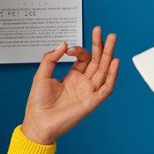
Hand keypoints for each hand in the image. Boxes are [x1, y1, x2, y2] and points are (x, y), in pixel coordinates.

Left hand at [21, 26, 118, 144]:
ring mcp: (88, 92)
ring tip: (112, 39)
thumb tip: (64, 43)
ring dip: (109, 54)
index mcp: (72, 77)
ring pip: (104, 70)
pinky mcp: (92, 102)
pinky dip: (112, 75)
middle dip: (100, 46)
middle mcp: (83, 84)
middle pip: (97, 61)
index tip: (69, 48)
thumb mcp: (42, 75)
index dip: (79, 50)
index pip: (84, 59)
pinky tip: (114, 61)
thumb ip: (51, 58)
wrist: (38, 121)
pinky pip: (106, 88)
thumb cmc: (38, 102)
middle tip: (103, 31)